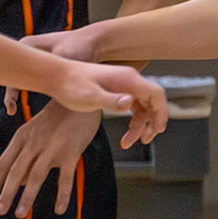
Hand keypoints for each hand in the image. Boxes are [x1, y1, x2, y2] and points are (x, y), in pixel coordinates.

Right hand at [0, 27, 100, 115]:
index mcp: (26, 47)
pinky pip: (16, 82)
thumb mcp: (66, 57)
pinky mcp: (35, 70)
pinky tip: (10, 107)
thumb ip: (52, 68)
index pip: (1, 63)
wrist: (93, 43)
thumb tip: (44, 79)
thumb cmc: (81, 49)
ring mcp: (27, 61)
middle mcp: (23, 53)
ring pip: (4, 77)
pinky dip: (9, 94)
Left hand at [0, 100, 102, 217]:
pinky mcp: (71, 153)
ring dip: (26, 197)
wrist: (80, 100)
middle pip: (15, 172)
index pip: (3, 163)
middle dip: (6, 193)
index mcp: (21, 137)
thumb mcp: (35, 131)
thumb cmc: (56, 117)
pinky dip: (62, 195)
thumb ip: (25, 155)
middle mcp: (33, 144)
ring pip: (35, 176)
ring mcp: (52, 149)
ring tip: (19, 214)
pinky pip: (65, 178)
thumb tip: (16, 181)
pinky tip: (60, 209)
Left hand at [46, 59, 165, 147]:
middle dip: (150, 123)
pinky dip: (133, 119)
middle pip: (152, 102)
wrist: (55, 76)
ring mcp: (122, 85)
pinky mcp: (115, 90)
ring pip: (142, 106)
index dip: (162, 112)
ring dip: (140, 124)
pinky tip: (127, 132)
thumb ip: (111, 100)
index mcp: (127, 79)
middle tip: (143, 140)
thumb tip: (130, 103)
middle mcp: (128, 80)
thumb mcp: (90, 96)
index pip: (157, 94)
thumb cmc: (70, 85)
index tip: (159, 129)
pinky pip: (133, 106)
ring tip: (128, 142)